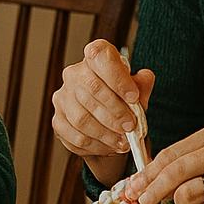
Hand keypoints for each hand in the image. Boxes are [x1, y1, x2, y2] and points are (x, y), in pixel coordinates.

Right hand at [51, 39, 155, 184]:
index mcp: (94, 59)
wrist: (106, 124)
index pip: (99, 57)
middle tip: (130, 127)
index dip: (117, 77)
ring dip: (106, 133)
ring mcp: (63, 97)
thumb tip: (145, 77)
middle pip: (92, 89)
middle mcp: (74, 74)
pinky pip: (75, 135)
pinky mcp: (58, 120)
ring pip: (82, 117)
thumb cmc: (122, 102)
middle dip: (115, 112)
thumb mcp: (136, 92)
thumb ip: (141, 86)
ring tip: (122, 141)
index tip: (133, 97)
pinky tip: (109, 146)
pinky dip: (95, 144)